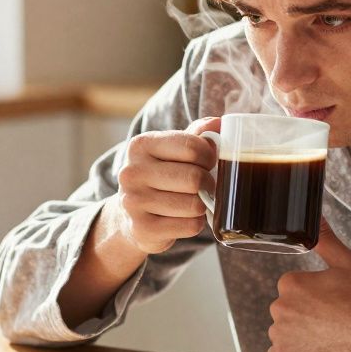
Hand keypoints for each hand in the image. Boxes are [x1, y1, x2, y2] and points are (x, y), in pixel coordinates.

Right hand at [114, 117, 220, 254]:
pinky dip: (195, 223)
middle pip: (194, 178)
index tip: (208, 162)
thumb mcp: (172, 150)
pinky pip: (190, 226)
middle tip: (204, 185)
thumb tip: (220, 122)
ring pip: (194, 204)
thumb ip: (197, 134)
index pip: (191, 146)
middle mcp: (132, 172)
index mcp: (140, 145)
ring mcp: (134, 202)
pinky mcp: (143, 229)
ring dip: (202, 205)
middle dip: (208, 183)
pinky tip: (183, 218)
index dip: (209, 156)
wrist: (130, 215)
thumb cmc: (160, 176)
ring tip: (193, 201)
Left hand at [266, 220, 350, 351]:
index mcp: (290, 283)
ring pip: (286, 333)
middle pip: (289, 311)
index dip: (316, 296)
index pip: (295, 288)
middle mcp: (279, 308)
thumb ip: (325, 240)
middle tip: (335, 321)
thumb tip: (315, 217)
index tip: (334, 303)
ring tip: (330, 338)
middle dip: (307, 316)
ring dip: (301, 336)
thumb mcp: (348, 263)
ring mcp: (280, 336)